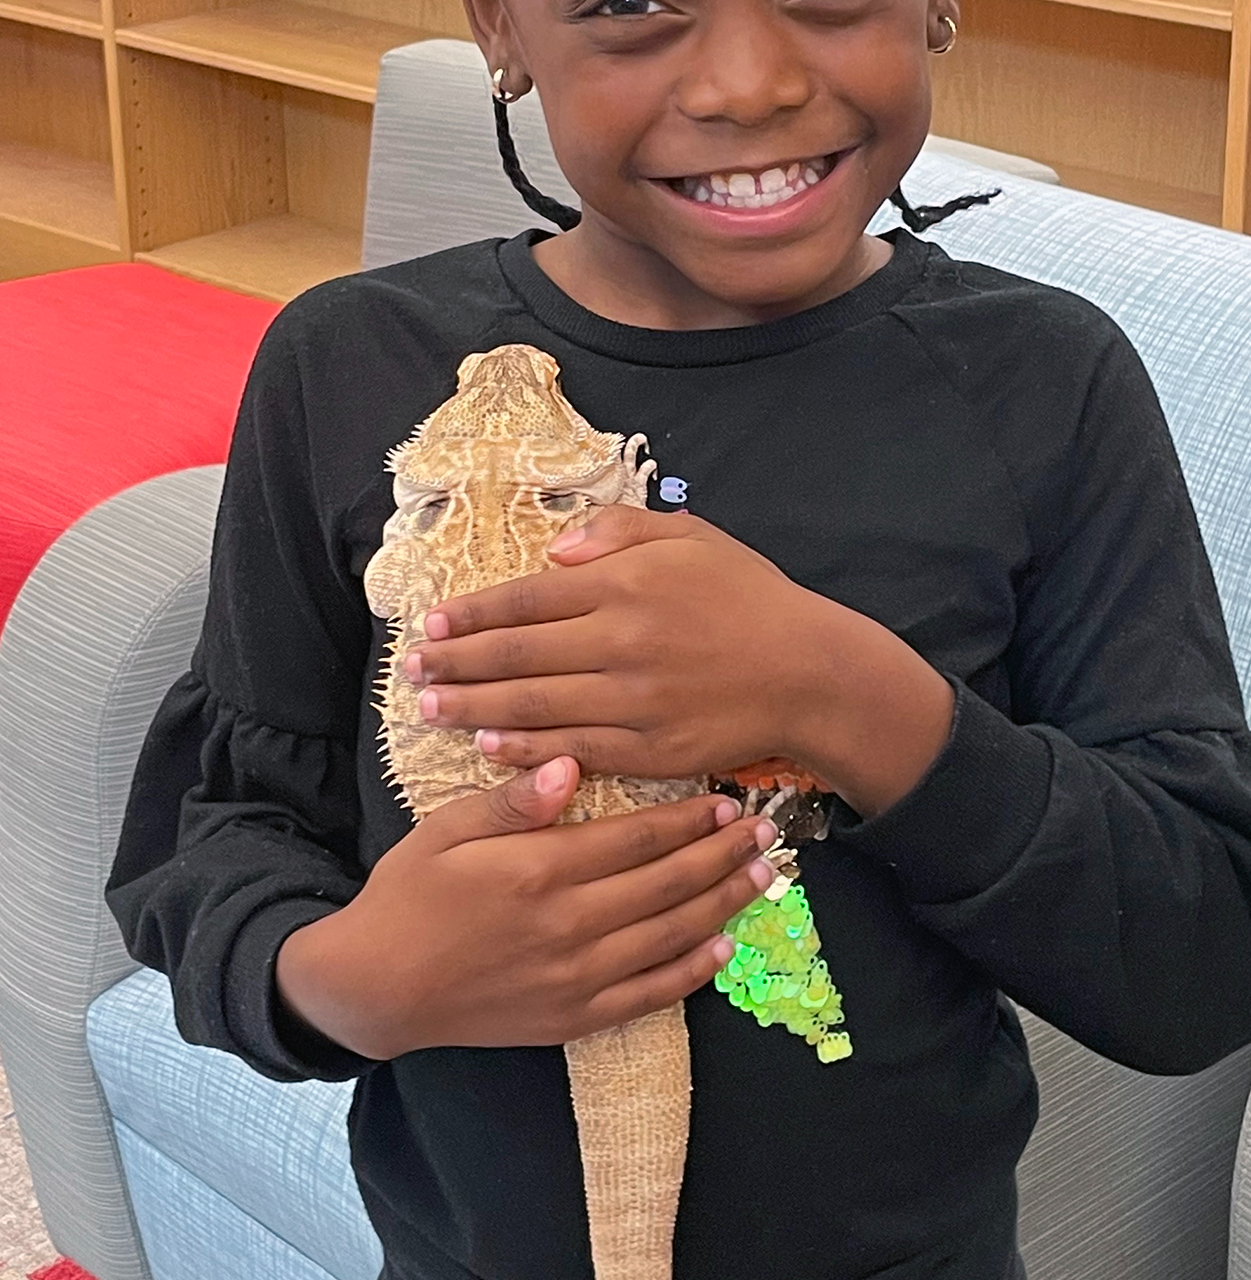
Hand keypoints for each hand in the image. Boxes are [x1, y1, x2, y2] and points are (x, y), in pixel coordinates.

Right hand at [274, 758, 778, 1058]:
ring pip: (669, 937)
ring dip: (721, 905)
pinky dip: (691, 973)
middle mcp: (568, 926)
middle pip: (666, 885)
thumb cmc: (410, 894)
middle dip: (720, 856)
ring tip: (761, 878)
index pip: (635, 839)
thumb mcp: (449, 830)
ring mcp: (575, 978)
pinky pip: (648, 996)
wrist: (377, 987)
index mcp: (540, 871)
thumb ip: (516, 801)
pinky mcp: (572, 1017)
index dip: (687, 820)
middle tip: (765, 832)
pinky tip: (722, 949)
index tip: (726, 801)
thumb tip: (570, 763)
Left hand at [406, 508, 956, 814]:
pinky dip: (521, 748)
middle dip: (455, 662)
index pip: (525, 598)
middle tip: (412, 669)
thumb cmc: (747, 597)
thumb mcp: (690, 537)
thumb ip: (619, 530)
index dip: (471, 613)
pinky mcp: (645, 749)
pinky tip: (487, 744)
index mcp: (623, 584)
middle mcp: (618, 641)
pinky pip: (568, 749)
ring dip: (471, 708)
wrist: (808, 671)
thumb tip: (555, 548)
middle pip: (514, 656)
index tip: (432, 621)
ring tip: (430, 707)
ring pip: (530, 707)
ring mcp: (629, 701)